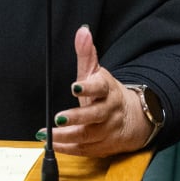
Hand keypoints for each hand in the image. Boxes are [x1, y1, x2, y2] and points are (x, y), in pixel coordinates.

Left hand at [38, 25, 157, 156]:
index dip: (88, 88)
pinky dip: (68, 148)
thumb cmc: (106, 93)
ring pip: (88, 135)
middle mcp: (108, 111)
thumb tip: (82, 30)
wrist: (132, 118)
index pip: (100, 88)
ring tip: (48, 134)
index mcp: (107, 91)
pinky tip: (52, 144)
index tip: (74, 86)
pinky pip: (84, 149)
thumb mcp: (97, 72)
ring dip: (67, 136)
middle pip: (94, 115)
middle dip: (76, 117)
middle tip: (58, 117)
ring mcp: (106, 130)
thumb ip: (87, 53)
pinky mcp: (102, 146)